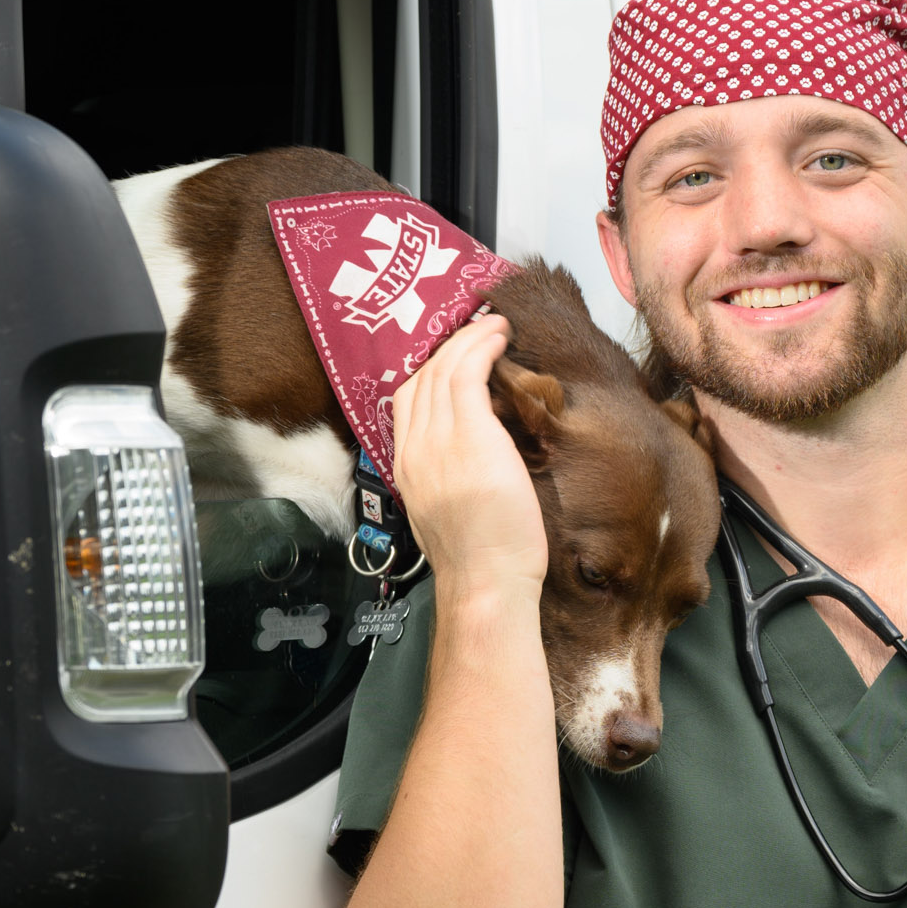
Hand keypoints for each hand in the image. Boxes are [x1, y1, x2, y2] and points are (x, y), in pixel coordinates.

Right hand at [389, 314, 547, 594]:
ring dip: (470, 339)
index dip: (430, 370)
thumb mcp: (448, 514)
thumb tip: (471, 461)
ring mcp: (438, 440)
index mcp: (407, 467)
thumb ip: (449, 480)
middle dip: (450, 346)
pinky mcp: (470, 434)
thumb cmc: (482, 561)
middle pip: (422, 377)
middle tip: (477, 328)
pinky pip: (468, 372)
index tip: (456, 356)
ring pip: (444, 368)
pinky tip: (500, 336)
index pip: (407, 401)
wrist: (484, 583)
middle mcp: (414, 448)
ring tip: (495, 324)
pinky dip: (482, 346)